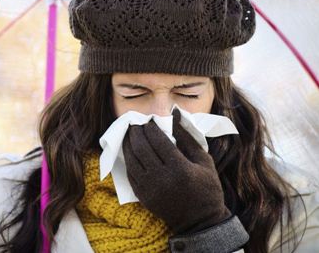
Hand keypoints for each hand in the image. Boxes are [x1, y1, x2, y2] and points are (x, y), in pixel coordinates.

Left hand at [122, 109, 231, 234]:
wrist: (200, 221)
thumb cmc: (207, 188)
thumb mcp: (204, 161)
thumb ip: (188, 137)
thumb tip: (175, 114)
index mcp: (180, 168)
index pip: (158, 141)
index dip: (151, 128)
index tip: (149, 120)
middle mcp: (162, 178)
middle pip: (141, 148)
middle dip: (136, 132)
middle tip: (135, 123)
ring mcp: (150, 189)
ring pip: (131, 160)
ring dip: (128, 144)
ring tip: (129, 134)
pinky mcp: (143, 196)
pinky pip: (130, 174)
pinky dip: (128, 160)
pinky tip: (129, 151)